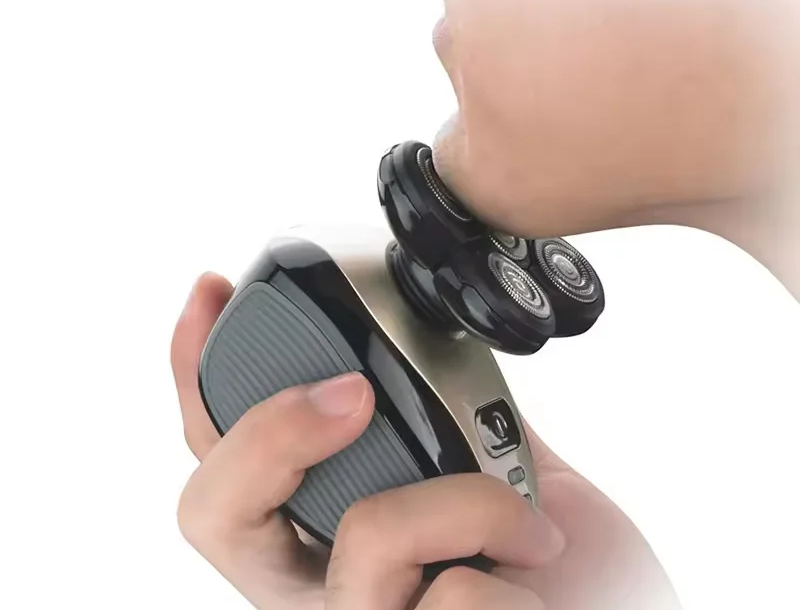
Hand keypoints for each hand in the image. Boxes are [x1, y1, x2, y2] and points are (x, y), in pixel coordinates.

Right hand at [172, 273, 681, 608]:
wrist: (611, 608)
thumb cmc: (549, 563)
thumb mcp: (481, 471)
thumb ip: (437, 415)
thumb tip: (413, 332)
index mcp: (315, 534)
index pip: (217, 460)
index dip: (192, 371)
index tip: (213, 290)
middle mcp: (314, 590)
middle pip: (215, 508)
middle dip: (273, 429)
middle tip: (354, 391)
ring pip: (367, 533)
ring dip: (467, 502)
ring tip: (529, 527)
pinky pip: (450, 589)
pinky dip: (507, 537)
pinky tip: (536, 565)